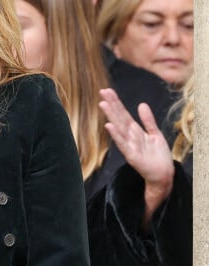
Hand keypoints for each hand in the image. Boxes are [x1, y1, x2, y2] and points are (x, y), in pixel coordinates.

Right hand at [99, 87, 174, 220]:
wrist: (163, 174)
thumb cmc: (158, 157)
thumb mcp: (155, 133)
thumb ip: (148, 120)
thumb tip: (141, 104)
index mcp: (135, 131)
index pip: (123, 114)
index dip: (116, 102)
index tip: (108, 91)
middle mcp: (130, 137)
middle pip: (119, 118)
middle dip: (111, 104)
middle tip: (102, 91)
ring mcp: (130, 146)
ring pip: (119, 128)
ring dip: (111, 115)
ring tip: (103, 104)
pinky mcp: (132, 156)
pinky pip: (123, 144)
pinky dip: (116, 135)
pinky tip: (109, 126)